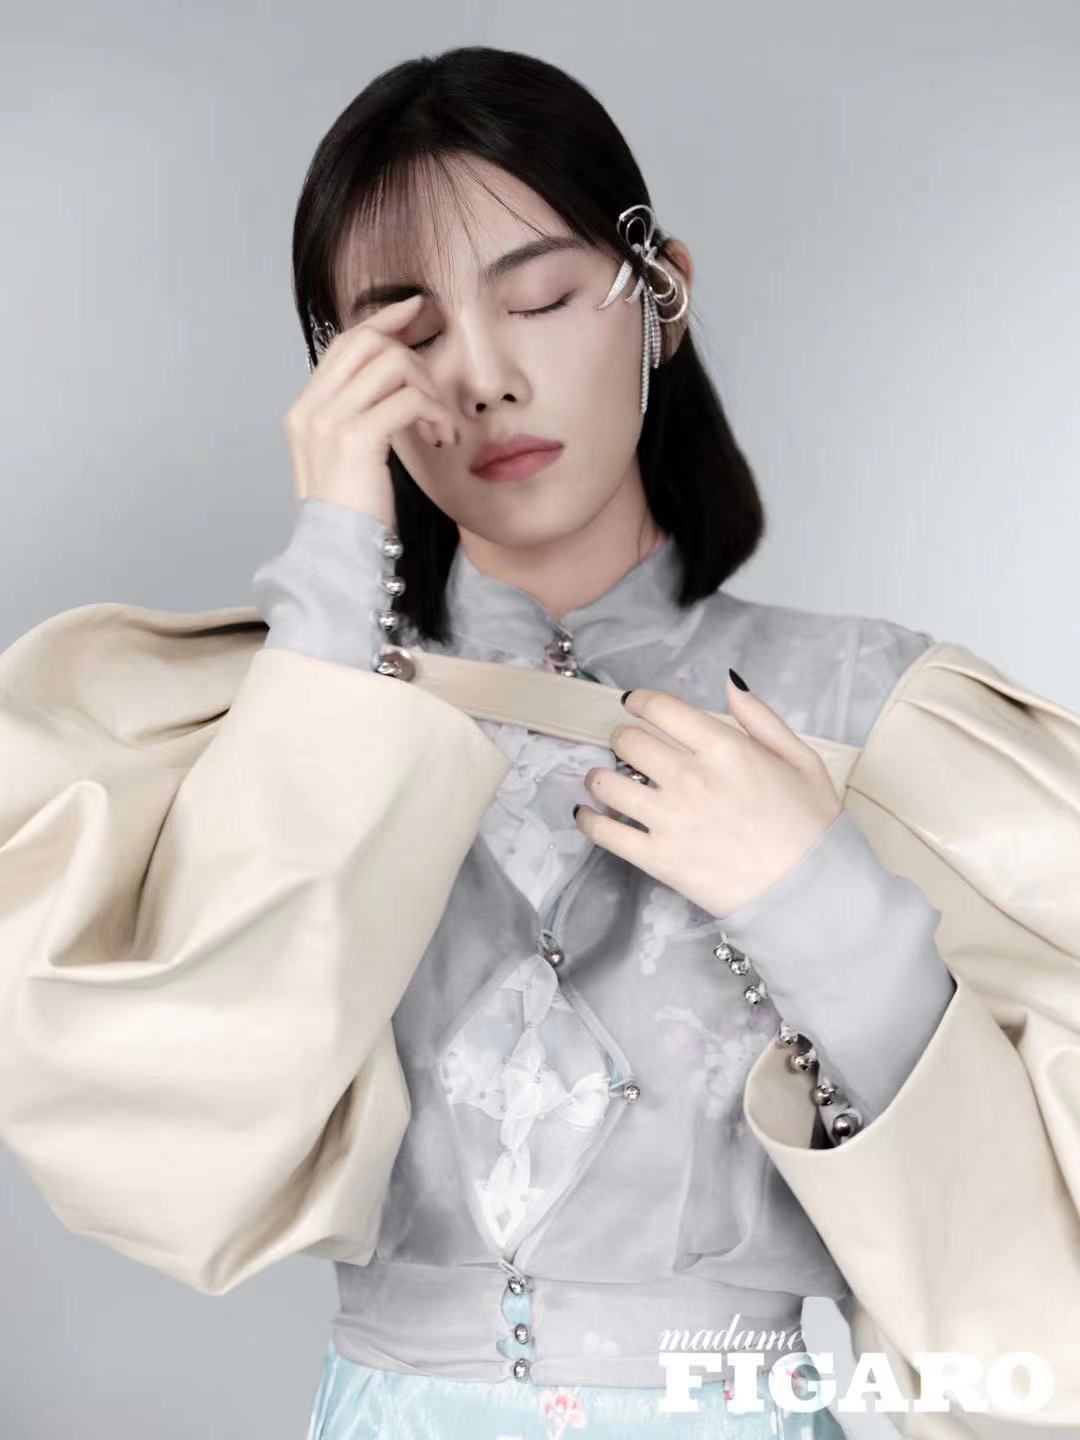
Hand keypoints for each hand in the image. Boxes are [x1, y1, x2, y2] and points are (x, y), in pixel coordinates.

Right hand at [281, 293, 459, 527]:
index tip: (416, 310)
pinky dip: (434, 411)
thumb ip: (359, 419)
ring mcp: (329, 422)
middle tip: (437, 392)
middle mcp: (311, 409)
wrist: (335, 557)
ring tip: (441, 425)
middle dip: (414, 355)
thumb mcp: (347, 460)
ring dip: (430, 389)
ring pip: (393, 364)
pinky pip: (408, 398)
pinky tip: (441, 436)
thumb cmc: (351, 517)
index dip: (383, 320)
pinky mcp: (356, 439)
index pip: (344, 342)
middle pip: (368, 342)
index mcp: (304, 410)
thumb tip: (397, 384)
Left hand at [574, 676, 842, 918]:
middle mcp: (691, 778)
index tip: (635, 704)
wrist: (809, 892)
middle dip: (624, 738)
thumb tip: (731, 684)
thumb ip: (762, 719)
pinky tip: (586, 814)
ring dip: (601, 777)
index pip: (662, 709)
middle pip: (630, 742)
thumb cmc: (812, 828)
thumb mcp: (802, 760)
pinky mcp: (658, 858)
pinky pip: (605, 833)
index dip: (641, 702)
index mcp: (725, 749)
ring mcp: (670, 819)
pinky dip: (588, 820)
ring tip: (605, 779)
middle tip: (628, 746)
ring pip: (608, 783)